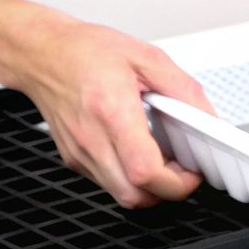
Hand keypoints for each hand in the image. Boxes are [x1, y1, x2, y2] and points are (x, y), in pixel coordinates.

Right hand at [0, 0, 213, 207]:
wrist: (41, 53)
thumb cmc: (84, 52)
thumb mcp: (145, 57)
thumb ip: (182, 89)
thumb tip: (207, 117)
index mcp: (111, 110)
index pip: (145, 171)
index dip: (177, 181)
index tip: (191, 170)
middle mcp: (92, 139)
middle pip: (135, 196)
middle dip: (167, 192)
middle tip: (180, 169)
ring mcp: (80, 153)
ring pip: (122, 196)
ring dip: (148, 188)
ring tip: (159, 160)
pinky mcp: (74, 159)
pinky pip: (108, 184)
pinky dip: (128, 179)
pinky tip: (135, 152)